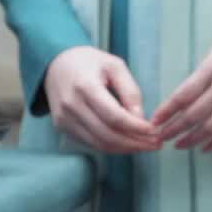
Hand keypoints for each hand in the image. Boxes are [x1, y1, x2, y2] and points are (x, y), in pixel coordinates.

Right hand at [45, 47, 160, 154]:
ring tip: (145, 146)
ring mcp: (64, 119)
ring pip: (99, 144)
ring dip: (125, 149)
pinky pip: (90, 143)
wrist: (56, 64)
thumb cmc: (89, 62)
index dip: (136, 128)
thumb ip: (130, 91)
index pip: (114, 117)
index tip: (154, 130)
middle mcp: (71, 106)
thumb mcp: (115, 66)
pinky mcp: (62, 127)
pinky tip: (127, 143)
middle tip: (155, 143)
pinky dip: (111, 146)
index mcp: (85, 86)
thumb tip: (140, 119)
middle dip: (135, 143)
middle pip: (107, 135)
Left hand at [152, 30, 211, 152]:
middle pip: (194, 114)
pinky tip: (205, 147)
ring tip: (180, 145)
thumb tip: (182, 100)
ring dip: (193, 139)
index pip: (183, 95)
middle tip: (161, 137)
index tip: (154, 121)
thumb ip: (201, 75)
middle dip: (174, 129)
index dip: (166, 111)